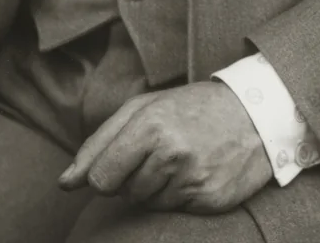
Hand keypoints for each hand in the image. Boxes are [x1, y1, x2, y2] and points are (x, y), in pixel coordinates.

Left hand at [58, 81, 272, 213]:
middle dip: (133, 178)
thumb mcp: (144, 108)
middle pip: (125, 192)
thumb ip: (100, 143)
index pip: (100, 177)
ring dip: (157, 188)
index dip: (104, 175)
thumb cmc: (190, 108)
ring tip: (180, 160)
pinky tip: (196, 172)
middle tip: (158, 154)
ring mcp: (192, 179)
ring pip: (148, 204)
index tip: (119, 164)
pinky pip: (175, 211)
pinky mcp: (210, 199)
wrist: (254, 114)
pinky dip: (180, 196)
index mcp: (149, 125)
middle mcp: (171, 152)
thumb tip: (64, 183)